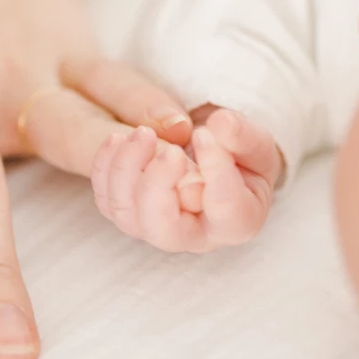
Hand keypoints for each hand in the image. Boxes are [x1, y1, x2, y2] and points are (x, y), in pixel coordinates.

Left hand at [90, 107, 282, 251]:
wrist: (217, 154)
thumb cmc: (240, 152)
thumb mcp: (252, 138)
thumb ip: (240, 133)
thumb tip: (220, 124)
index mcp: (237, 220)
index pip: (227, 209)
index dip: (215, 172)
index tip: (204, 134)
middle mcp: (195, 234)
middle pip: (167, 231)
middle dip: (159, 186)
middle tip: (168, 148)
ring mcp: (157, 227)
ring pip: (129, 217)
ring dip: (128, 172)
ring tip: (141, 133)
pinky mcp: (130, 212)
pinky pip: (107, 201)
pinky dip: (106, 170)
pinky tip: (117, 138)